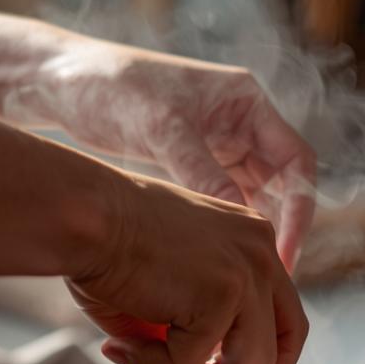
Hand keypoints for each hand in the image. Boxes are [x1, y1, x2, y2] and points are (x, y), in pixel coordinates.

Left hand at [32, 41, 315, 270]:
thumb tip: (242, 219)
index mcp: (246, 102)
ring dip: (253, 238)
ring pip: (255, 200)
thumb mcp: (161, 130)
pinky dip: (223, 234)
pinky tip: (212, 266)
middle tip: (270, 279)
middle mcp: (242, 123)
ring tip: (243, 281)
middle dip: (280, 231)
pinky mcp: (195, 164)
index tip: (285, 252)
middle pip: (283, 186)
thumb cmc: (110, 89)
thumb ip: (202, 173)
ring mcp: (220, 145)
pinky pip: (224, 204)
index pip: (298, 162)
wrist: (62, 82)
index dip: (302, 209)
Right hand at [69, 169, 308, 363]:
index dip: (275, 359)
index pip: (284, 310)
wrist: (81, 216)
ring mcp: (247, 271)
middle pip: (286, 338)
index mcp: (250, 240)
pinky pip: (193, 362)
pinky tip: (122, 343)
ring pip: (247, 362)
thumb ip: (185, 326)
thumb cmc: (103, 241)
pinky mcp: (222, 294)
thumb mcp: (164, 287)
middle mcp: (259, 250)